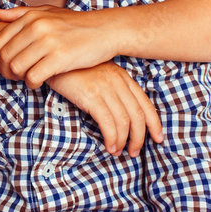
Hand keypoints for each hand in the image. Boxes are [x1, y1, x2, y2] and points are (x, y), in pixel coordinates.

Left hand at [0, 6, 114, 87]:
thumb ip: (21, 14)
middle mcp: (36, 27)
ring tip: (27, 78)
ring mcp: (47, 42)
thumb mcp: (48, 13)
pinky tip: (38, 82)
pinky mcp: (59, 58)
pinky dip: (32, 84)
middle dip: (5, 70)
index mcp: (31, 17)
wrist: (105, 30)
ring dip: (19, 78)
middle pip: (6, 57)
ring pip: (17, 69)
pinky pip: (33, 77)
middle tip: (13, 76)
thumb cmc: (75, 24)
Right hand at [47, 62, 162, 155]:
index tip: (158, 137)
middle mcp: (118, 82)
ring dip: (123, 141)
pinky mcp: (91, 95)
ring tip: (117, 152)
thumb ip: (112, 90)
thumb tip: (120, 116)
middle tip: (134, 152)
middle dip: (139, 138)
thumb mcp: (99, 76)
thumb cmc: (73, 71)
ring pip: (124, 121)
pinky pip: (108, 122)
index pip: (146, 103)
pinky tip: (109, 146)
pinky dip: (112, 138)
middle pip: (138, 115)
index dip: (155, 123)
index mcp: (123, 77)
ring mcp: (105, 88)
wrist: (52, 59)